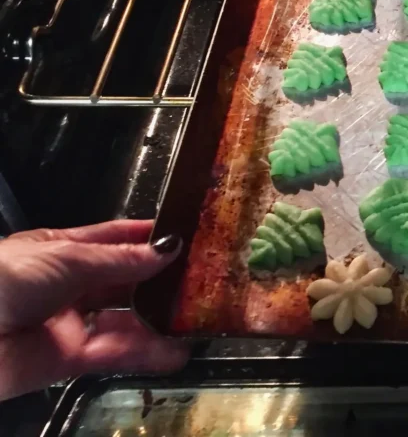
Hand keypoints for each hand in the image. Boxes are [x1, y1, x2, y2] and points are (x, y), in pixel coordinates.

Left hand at [0, 220, 189, 400]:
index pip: (115, 239)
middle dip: (160, 280)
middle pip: (125, 281)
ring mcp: (70, 322)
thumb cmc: (5, 278)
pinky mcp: (70, 359)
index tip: (185, 235)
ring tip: (194, 318)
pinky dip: (146, 353)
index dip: (148, 238)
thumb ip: (120, 259)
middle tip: (201, 278)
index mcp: (62, 249)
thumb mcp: (67, 256)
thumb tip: (166, 249)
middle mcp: (69, 285)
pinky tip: (174, 351)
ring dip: (158, 320)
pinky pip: (114, 353)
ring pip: (124, 319)